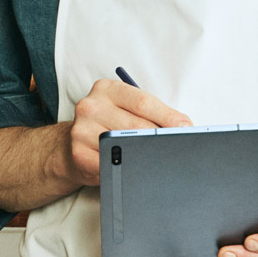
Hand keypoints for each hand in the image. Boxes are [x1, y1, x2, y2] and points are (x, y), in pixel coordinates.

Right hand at [62, 79, 190, 184]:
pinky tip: (132, 167)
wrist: (71, 145)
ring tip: (157, 157)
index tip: (186, 128)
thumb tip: (183, 126)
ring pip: (125, 144)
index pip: (143, 102)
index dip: (168, 117)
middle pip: (137, 125)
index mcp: (107, 89)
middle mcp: (91, 105)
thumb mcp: (125, 109)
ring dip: (146, 154)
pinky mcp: (78, 153)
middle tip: (178, 147)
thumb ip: (150, 113)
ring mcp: (82, 129)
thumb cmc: (108, 124)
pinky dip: (127, 167)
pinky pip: (111, 163)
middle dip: (161, 138)